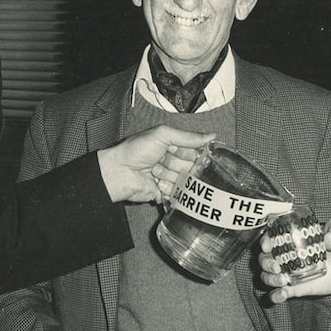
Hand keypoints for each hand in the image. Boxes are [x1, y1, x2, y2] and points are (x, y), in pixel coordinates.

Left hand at [98, 125, 213, 203]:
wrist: (118, 172)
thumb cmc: (135, 150)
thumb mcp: (163, 135)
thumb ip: (188, 137)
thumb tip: (211, 136)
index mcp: (171, 146)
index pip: (193, 151)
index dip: (193, 154)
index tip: (192, 155)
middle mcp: (171, 162)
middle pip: (190, 167)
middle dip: (180, 166)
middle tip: (166, 162)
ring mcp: (167, 178)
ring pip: (184, 182)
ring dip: (171, 177)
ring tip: (155, 173)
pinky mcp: (162, 193)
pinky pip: (176, 195)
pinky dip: (169, 191)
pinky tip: (158, 185)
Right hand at [259, 218, 330, 302]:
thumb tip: (328, 239)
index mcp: (293, 236)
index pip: (271, 235)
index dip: (265, 239)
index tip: (267, 245)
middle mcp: (286, 254)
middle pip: (264, 257)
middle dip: (265, 262)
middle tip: (277, 266)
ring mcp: (290, 271)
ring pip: (267, 275)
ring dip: (269, 278)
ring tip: (282, 280)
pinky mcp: (296, 287)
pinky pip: (279, 293)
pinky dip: (276, 295)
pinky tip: (281, 295)